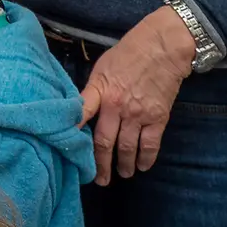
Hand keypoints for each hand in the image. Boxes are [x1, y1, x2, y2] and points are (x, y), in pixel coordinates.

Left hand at [80, 6, 196, 184]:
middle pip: (104, 141)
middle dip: (100, 164)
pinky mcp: (158, 117)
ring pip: (127, 147)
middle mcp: (117, 106)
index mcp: (100, 90)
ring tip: (122, 174)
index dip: (71, 132)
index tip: (64, 150)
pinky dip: (146, 158)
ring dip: (123, 165)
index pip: (81, 114)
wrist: (162, 47)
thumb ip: (93, 90)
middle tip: (99, 180)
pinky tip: (142, 166)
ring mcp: (138, 114)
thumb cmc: (129, 53)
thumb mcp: (102, 67)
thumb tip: (82, 110)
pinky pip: (150, 144)